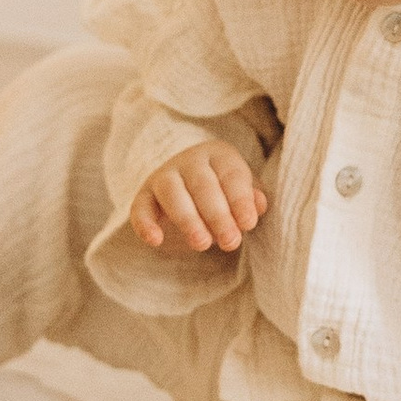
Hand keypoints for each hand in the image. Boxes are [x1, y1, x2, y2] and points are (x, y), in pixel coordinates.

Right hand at [130, 141, 269, 253]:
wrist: (187, 186)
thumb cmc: (222, 192)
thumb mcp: (240, 193)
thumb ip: (250, 199)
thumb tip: (259, 205)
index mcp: (219, 156)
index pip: (231, 175)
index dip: (240, 200)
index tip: (249, 224)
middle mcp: (190, 161)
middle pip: (203, 184)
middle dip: (218, 215)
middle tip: (231, 241)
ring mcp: (164, 176)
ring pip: (172, 192)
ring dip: (188, 219)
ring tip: (202, 244)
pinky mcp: (144, 195)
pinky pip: (140, 207)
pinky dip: (145, 223)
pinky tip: (155, 240)